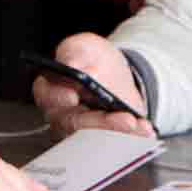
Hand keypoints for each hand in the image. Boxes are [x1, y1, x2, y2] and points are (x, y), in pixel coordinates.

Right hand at [31, 34, 154, 138]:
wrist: (113, 72)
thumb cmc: (92, 60)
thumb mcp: (84, 47)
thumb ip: (74, 53)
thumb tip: (73, 66)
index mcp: (50, 89)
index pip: (48, 96)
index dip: (59, 97)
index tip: (72, 96)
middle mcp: (61, 115)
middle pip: (74, 123)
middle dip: (99, 122)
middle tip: (121, 118)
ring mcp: (81, 130)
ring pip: (94, 139)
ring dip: (117, 132)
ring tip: (134, 124)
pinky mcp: (101, 139)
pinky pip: (114, 144)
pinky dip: (131, 137)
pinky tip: (143, 129)